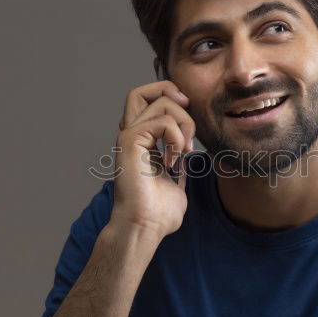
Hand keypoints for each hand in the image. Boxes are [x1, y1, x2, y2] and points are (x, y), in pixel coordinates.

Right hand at [110, 81, 195, 238]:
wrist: (145, 226)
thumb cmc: (158, 212)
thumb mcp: (177, 179)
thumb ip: (180, 162)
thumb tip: (189, 153)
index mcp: (141, 141)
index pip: (147, 99)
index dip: (169, 96)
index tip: (188, 114)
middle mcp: (131, 134)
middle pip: (143, 90)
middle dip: (172, 95)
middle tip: (188, 121)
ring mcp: (128, 136)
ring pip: (161, 102)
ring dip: (184, 125)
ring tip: (184, 152)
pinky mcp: (130, 141)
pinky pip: (163, 121)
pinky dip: (177, 137)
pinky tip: (176, 159)